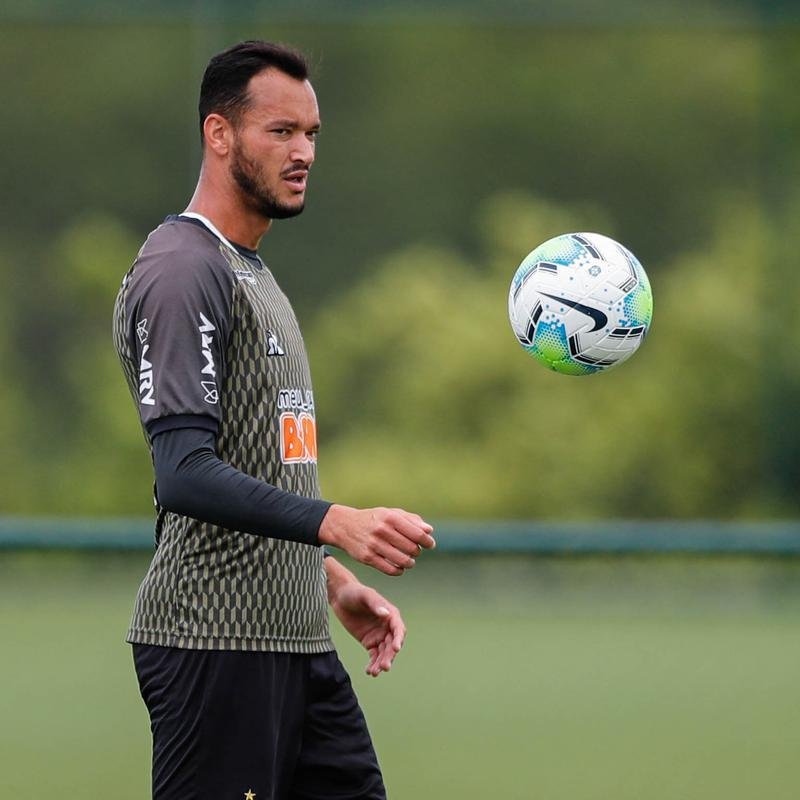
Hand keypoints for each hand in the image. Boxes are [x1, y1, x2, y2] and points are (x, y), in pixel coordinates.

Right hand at [318, 504, 434, 576]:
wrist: (345, 526)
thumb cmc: (374, 519)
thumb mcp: (391, 513)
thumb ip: (411, 520)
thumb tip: (429, 530)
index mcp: (390, 517)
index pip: (417, 533)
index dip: (427, 541)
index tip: (430, 544)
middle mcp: (382, 530)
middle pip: (411, 548)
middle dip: (417, 551)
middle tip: (416, 551)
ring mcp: (374, 545)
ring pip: (402, 560)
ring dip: (410, 562)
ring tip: (409, 560)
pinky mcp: (367, 558)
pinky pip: (390, 570)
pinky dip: (399, 570)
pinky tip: (400, 567)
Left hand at [329, 578, 405, 676]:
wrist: (340, 597)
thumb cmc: (355, 592)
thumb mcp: (365, 595)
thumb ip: (376, 604)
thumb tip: (386, 614)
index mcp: (391, 614)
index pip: (398, 629)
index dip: (398, 639)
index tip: (396, 648)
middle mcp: (387, 627)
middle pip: (392, 644)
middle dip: (389, 656)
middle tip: (384, 666)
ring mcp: (379, 635)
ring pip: (383, 652)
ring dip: (381, 663)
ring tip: (375, 672)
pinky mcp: (369, 642)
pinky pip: (373, 655)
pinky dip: (373, 664)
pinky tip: (369, 671)